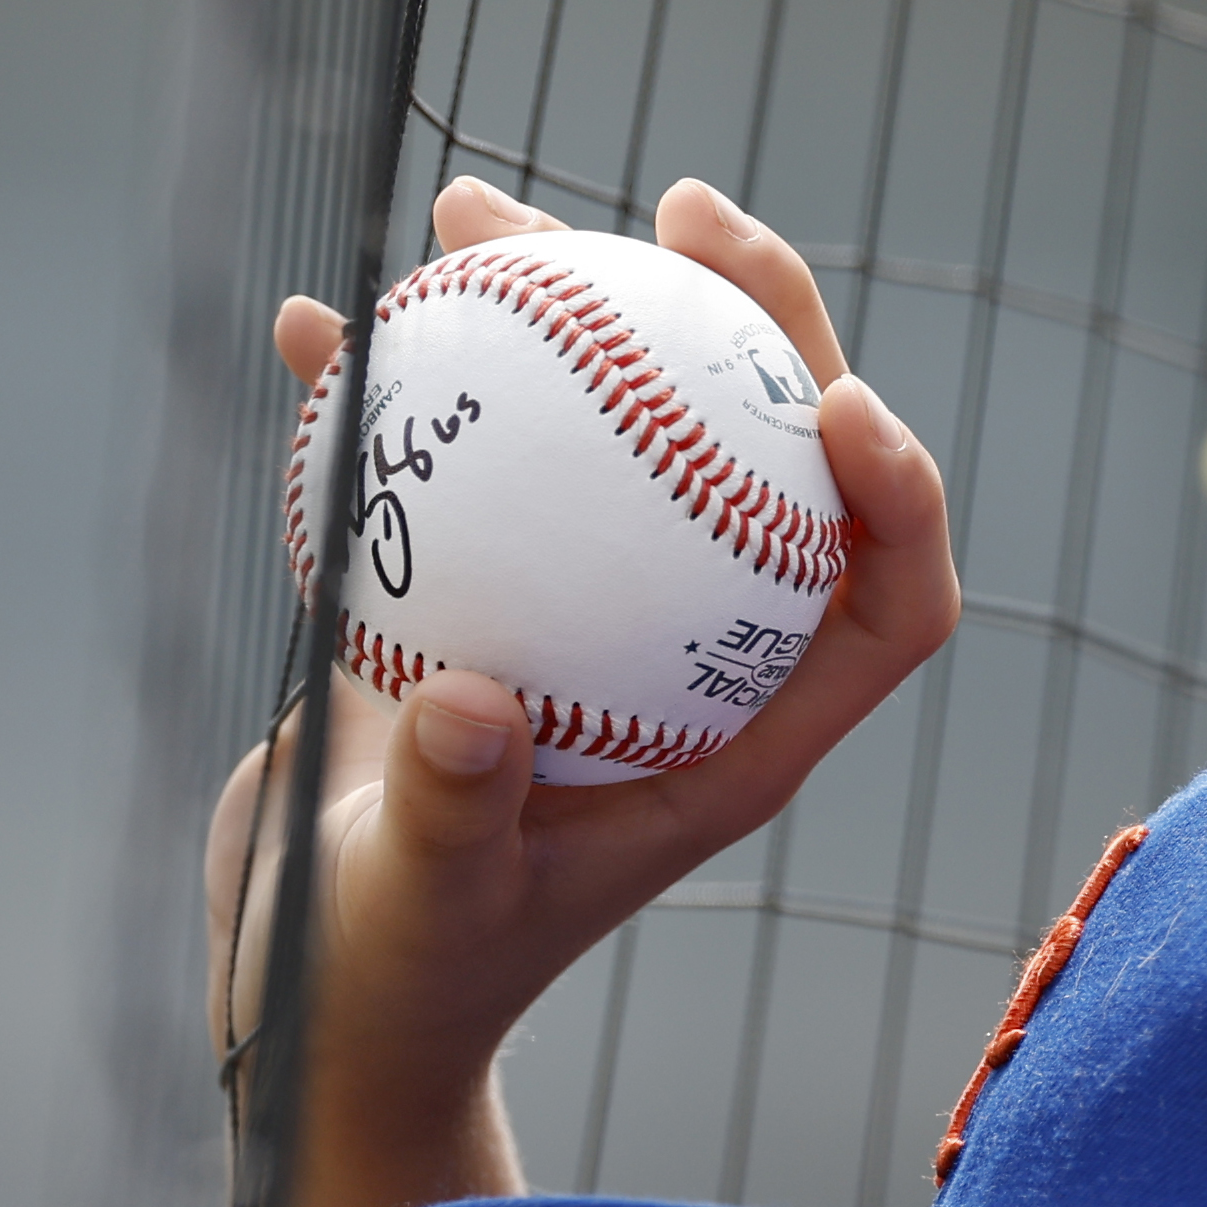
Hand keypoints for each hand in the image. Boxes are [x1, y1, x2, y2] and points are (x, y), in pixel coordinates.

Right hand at [207, 174, 960, 1137]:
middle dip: (756, 318)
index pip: (887, 606)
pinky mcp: (471, 595)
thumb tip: (469, 704)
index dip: (901, 492)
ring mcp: (581, 617)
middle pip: (773, 465)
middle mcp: (682, 662)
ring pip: (624, 427)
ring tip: (467, 214)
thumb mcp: (421, 907)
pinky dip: (393, 385)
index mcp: (734, 744)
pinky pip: (464, 462)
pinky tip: (312, 329)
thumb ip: (453, 815)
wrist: (305, 993)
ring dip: (563, 304)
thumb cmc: (393, 981)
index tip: (837, 400)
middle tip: (679, 212)